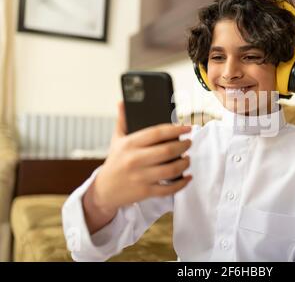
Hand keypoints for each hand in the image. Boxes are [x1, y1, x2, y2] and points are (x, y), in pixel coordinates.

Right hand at [82, 101, 191, 232]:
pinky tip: (187, 177)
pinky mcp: (145, 192)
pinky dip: (182, 183)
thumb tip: (122, 102)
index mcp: (129, 144)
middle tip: (189, 142)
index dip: (175, 129)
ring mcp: (140, 177)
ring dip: (185, 163)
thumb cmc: (115, 162)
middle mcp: (135, 159)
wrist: (104, 190)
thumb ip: (122, 121)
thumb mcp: (116, 140)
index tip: (187, 127)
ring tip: (188, 159)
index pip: (157, 133)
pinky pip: (168, 188)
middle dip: (184, 146)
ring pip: (171, 170)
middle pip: (168, 150)